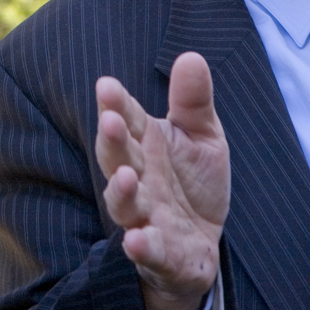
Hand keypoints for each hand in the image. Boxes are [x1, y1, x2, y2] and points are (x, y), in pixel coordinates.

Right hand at [94, 52, 228, 309]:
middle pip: (117, 157)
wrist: (200, 245)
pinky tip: (136, 240)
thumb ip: (193, 102)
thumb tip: (192, 56)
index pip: (126, 120)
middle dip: (112, 141)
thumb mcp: (202, 138)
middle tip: (110, 121)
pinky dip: (141, 247)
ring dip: (121, 193)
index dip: (115, 104)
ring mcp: (145, 216)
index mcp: (145, 145)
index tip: (106, 86)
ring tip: (125, 177)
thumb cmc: (193, 184)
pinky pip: (148, 250)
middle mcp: (137, 178)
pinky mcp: (161, 253)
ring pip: (124, 204)